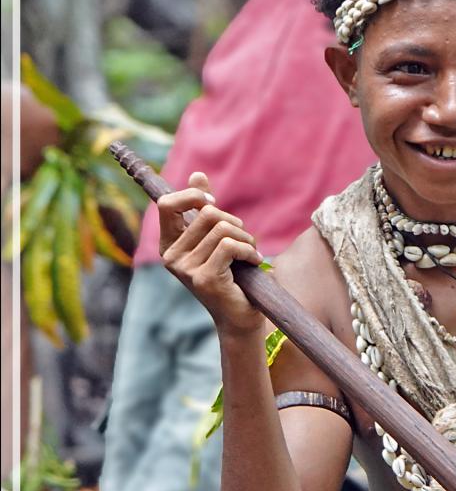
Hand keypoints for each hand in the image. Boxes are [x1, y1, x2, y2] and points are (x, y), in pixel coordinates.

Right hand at [158, 171, 265, 336]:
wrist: (240, 315)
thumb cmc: (230, 273)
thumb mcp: (215, 238)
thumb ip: (202, 207)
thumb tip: (197, 175)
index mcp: (168, 244)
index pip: (166, 204)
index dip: (192, 196)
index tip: (214, 204)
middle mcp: (171, 256)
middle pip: (205, 213)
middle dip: (234, 222)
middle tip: (244, 240)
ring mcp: (185, 269)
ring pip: (221, 228)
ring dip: (245, 238)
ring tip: (251, 252)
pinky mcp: (204, 278)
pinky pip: (230, 246)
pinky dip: (249, 250)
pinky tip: (254, 262)